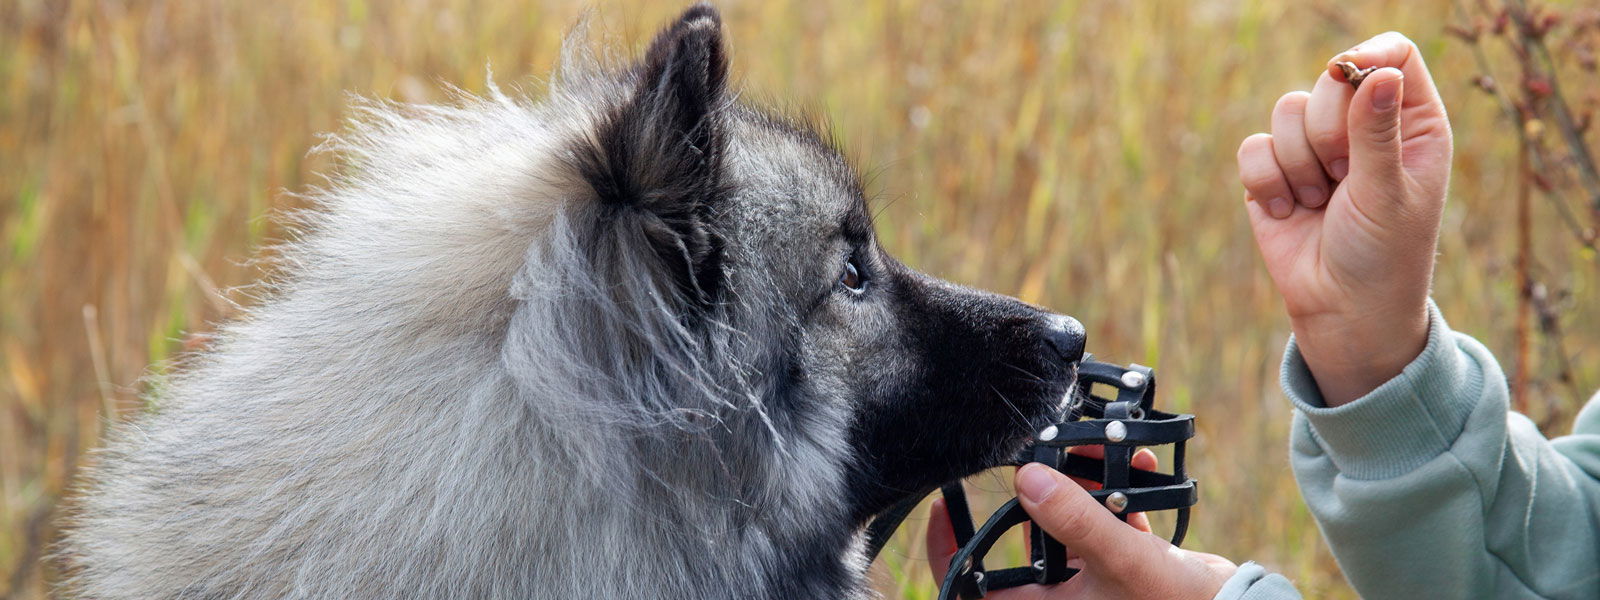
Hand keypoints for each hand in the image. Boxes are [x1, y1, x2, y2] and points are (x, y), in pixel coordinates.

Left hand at [925, 451, 1234, 598]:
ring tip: (1098, 447)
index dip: (949, 549)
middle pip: (1023, 541)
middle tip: (1034, 452)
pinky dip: (1120, 493)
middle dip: (1033, 491)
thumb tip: (1028, 480)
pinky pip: (1108, 523)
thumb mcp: (1123, 561)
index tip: (944, 506)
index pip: (974, 586)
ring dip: (1081, 483)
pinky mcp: (1127, 565)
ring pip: (1068, 525)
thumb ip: (1076, 520)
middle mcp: (1064, 597)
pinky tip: (1139, 461)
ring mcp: (1095, 581)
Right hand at [1236, 32, 1452, 405]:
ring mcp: (1316, 150)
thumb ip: (1377, 131)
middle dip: (1327, 131)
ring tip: (1321, 203)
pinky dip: (1267, 183)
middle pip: (1330, 79)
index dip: (1367, 56)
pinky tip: (1288, 213)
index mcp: (1411, 124)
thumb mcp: (1388, 193)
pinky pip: (1254, 148)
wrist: (1342, 312)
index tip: (1347, 74)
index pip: (1393, 55)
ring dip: (1299, 165)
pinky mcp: (1274, 174)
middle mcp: (1363, 128)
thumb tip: (1379, 73)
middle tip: (1344, 176)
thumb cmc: (1384, 256)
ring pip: (1286, 112)